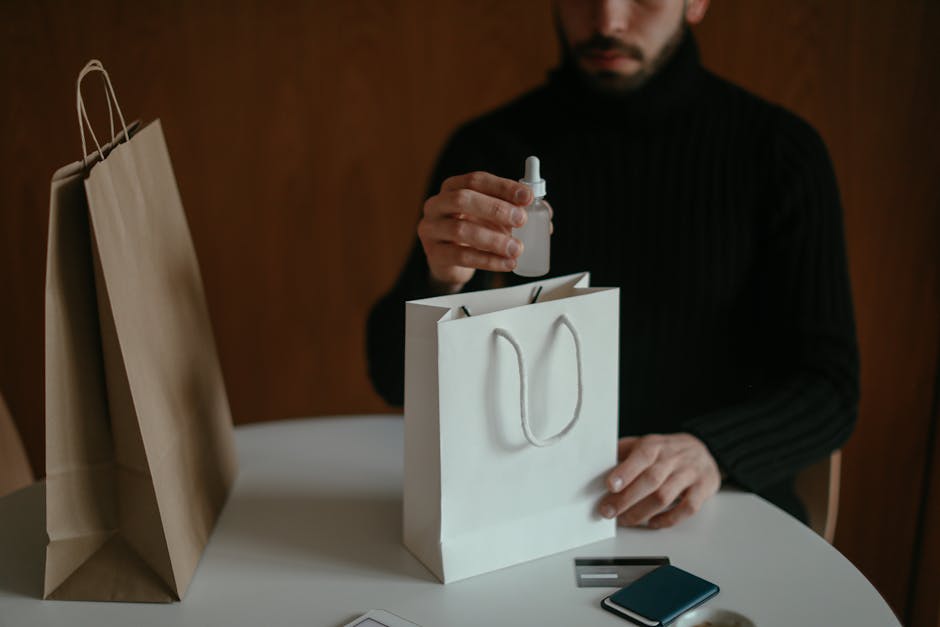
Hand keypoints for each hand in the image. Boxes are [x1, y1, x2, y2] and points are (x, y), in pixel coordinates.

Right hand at [418, 171, 531, 293]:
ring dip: (494, 240)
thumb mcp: (494, 217)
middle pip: (463, 199)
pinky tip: (506, 263)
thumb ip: (517, 212)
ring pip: (461, 230)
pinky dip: (487, 260)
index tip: (527, 196)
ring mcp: (432, 228)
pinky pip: (461, 256)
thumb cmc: (474, 231)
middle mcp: (438, 204)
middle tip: (522, 220)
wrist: (450, 261)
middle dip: (496, 209)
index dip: (503, 187)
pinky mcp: (434, 253)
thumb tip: (546, 215)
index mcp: (453, 187)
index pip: (476, 180)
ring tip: (517, 248)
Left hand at [597, 434, 720, 528]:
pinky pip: (687, 509)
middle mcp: (672, 459)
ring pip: (664, 497)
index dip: (625, 472)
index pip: (640, 457)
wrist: (703, 450)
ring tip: (625, 520)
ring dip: (642, 512)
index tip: (610, 486)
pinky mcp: (702, 490)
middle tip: (608, 511)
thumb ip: (623, 452)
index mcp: (655, 446)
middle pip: (650, 481)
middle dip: (626, 499)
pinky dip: (668, 519)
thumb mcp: (645, 443)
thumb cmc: (667, 451)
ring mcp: (689, 475)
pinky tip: (653, 523)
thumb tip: (597, 464)